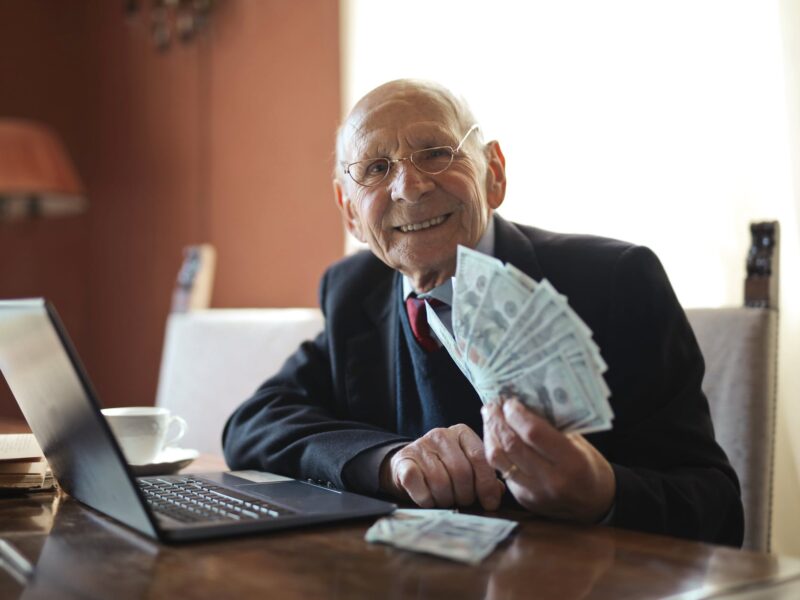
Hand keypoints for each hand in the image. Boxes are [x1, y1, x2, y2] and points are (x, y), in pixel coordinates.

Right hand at [379, 424, 504, 510]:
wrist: (407, 467)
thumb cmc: (444, 470)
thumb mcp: (467, 468)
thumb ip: (484, 477)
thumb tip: (498, 492)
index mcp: (462, 433)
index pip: (479, 457)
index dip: (487, 484)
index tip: (490, 503)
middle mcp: (441, 435)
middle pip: (461, 471)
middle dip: (465, 495)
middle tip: (462, 503)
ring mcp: (420, 446)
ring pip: (440, 481)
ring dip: (445, 499)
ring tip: (445, 501)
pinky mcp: (403, 460)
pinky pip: (418, 484)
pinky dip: (426, 499)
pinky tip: (428, 500)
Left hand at [482, 399, 614, 522]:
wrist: (594, 505)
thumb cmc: (589, 466)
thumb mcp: (579, 443)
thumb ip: (553, 426)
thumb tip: (524, 402)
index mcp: (571, 463)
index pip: (534, 433)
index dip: (516, 414)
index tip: (509, 400)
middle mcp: (551, 480)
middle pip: (511, 445)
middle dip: (498, 420)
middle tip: (492, 404)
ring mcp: (534, 492)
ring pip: (498, 459)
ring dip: (490, 434)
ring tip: (490, 417)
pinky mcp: (523, 499)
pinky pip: (501, 470)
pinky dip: (495, 449)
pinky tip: (495, 436)